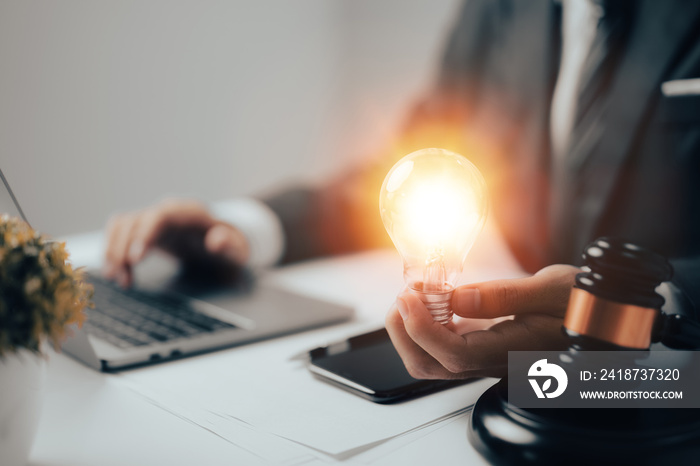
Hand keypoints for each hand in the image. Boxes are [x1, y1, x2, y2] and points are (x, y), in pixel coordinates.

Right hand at [102, 199, 248, 286]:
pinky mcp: (145, 229)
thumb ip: (231, 245)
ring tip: (116, 279)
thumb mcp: (239, 250)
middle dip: (123, 248)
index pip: (160, 216)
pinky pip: (120, 232)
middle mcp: (168, 211)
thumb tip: (216, 240)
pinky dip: (112, 250)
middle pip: (136, 220)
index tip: (134, 259)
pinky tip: (116, 272)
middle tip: (120, 277)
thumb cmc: (231, 248)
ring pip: (122, 225)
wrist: (225, 245)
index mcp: (191, 213)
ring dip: (113, 250)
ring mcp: (155, 219)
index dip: (144, 235)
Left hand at [385, 265, 578, 378]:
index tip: (408, 296)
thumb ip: (503, 296)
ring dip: (412, 331)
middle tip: (404, 295)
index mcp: (514, 351)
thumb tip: (458, 299)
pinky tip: (430, 301)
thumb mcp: (550, 288)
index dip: (422, 328)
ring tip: (413, 295)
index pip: (454, 354)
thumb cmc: (582, 302)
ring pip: (434, 362)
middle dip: (406, 333)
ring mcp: (486, 359)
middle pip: (432, 366)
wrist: (601, 314)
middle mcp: (495, 363)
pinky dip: (426, 327)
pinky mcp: (483, 349)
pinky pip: (444, 348)